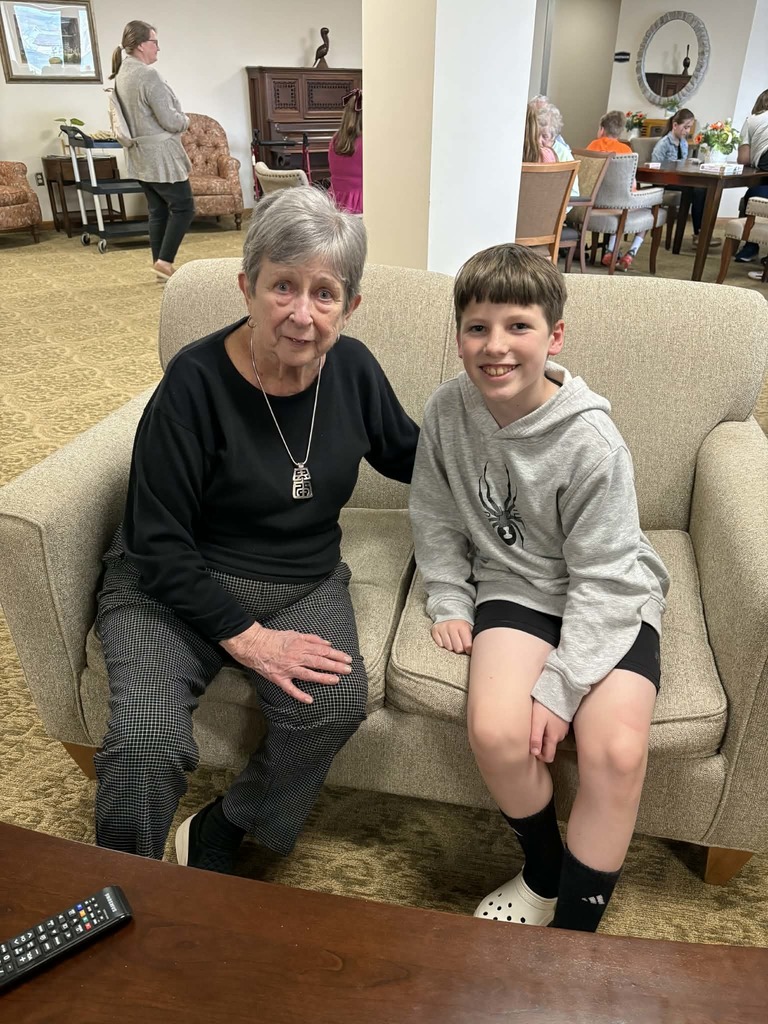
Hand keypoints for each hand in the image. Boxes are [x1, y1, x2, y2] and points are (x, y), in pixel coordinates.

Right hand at [220, 623, 351, 703]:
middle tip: (348, 670)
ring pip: (308, 674)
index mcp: (301, 645)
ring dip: (323, 677)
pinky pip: (290, 689)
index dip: (336, 655)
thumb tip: (327, 644)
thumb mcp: (295, 633)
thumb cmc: (275, 638)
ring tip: (336, 680)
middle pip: (319, 662)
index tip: (347, 659)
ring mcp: (288, 669)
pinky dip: (300, 695)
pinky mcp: (279, 678)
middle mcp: (296, 657)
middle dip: (335, 666)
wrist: (254, 645)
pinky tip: (310, 700)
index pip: (323, 651)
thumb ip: (312, 638)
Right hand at [430, 619, 472, 654]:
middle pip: (458, 648)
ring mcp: (442, 629)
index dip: (469, 650)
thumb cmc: (461, 623)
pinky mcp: (435, 631)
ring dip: (452, 646)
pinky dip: (443, 643)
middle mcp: (452, 627)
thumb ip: (472, 637)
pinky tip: (446, 638)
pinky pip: (440, 644)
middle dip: (460, 648)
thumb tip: (475, 649)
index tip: (468, 649)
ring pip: (449, 647)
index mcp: (463, 626)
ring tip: (454, 641)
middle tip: (461, 644)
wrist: (449, 611)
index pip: (467, 645)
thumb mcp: (469, 627)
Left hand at [529, 700, 568, 762]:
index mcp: (553, 738)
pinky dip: (548, 728)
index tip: (531, 748)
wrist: (559, 691)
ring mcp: (562, 729)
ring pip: (551, 738)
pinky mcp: (563, 722)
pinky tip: (543, 719)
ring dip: (543, 735)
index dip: (539, 756)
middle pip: (549, 747)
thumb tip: (534, 753)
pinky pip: (554, 730)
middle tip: (530, 734)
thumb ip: (536, 738)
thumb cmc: (546, 707)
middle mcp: (560, 736)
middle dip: (539, 744)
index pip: (549, 757)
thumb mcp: (538, 722)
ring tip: (535, 724)